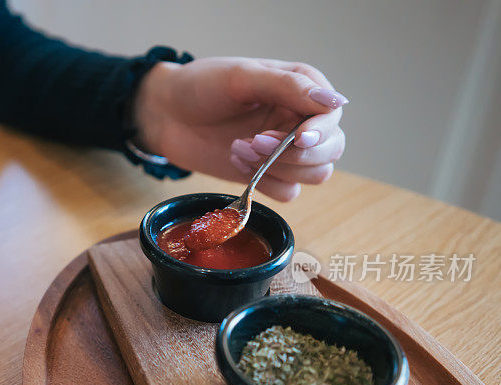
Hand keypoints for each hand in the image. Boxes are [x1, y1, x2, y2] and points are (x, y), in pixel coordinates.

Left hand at [132, 57, 346, 200]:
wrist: (166, 114)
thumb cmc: (201, 86)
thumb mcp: (242, 77)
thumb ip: (288, 87)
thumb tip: (334, 102)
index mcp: (301, 88)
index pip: (332, 115)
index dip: (320, 131)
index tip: (296, 137)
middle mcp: (300, 120)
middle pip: (331, 150)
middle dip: (294, 153)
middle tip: (255, 141)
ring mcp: (285, 150)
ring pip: (315, 174)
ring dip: (277, 168)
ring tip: (240, 147)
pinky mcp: (268, 175)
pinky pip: (288, 192)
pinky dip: (265, 183)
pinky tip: (237, 162)